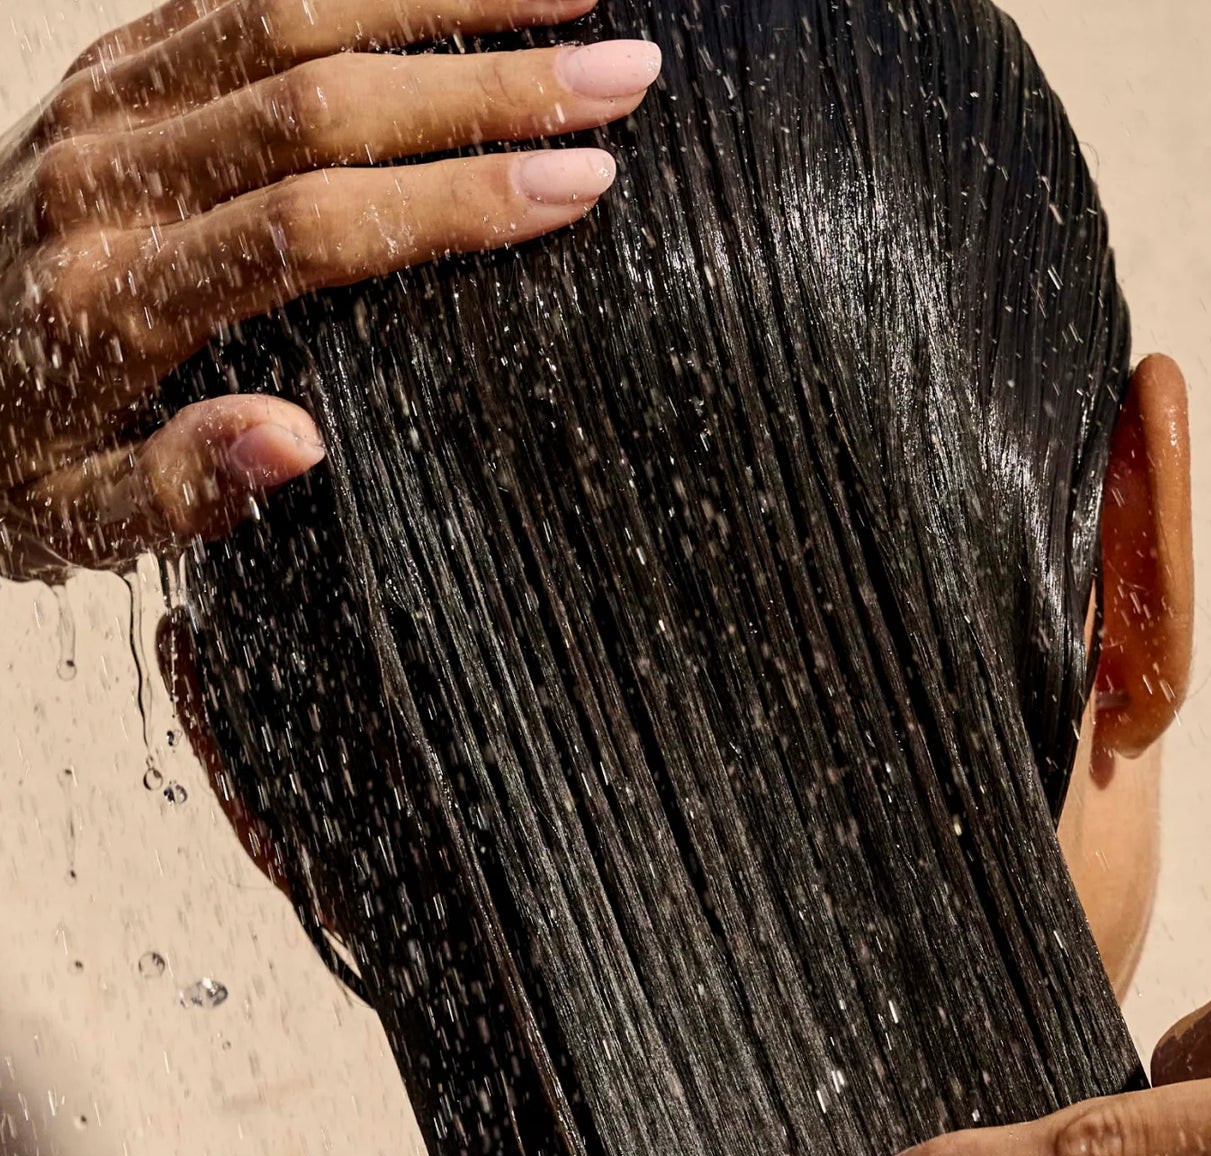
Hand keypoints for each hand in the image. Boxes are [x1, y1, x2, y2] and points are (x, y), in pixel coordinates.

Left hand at [0, 0, 658, 580]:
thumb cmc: (11, 458)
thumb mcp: (77, 523)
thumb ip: (181, 490)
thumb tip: (299, 442)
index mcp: (115, 296)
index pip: (318, 226)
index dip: (458, 200)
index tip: (581, 185)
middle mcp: (109, 177)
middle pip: (320, 98)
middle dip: (489, 84)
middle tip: (623, 75)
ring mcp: (105, 107)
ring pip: (284, 10)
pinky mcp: (108, 73)